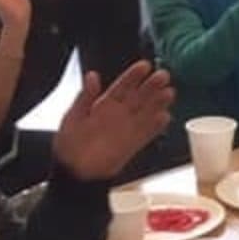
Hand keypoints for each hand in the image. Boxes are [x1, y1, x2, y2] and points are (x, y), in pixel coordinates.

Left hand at [51, 62, 173, 181]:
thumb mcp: (73, 117)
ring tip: (169, 93)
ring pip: (146, 112)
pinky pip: (147, 133)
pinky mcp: (133, 144)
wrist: (74, 174)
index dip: (133, 76)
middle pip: (138, 97)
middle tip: (164, 75)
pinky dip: (156, 126)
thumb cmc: (69, 146)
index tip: (145, 66)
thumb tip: (92, 75)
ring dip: (158, 103)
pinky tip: (165, 117)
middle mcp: (118, 115)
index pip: (121, 87)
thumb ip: (85, 97)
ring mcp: (127, 129)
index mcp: (102, 105)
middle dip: (151, 86)